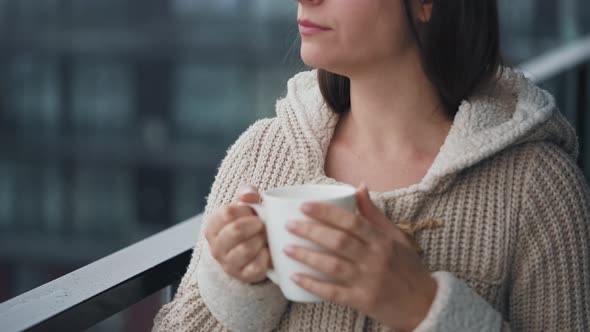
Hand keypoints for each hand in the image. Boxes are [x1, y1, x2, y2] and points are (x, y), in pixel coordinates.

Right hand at [204, 184, 271, 283]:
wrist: (249, 255)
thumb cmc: (248, 225)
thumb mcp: (246, 206)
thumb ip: (247, 193)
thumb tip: (248, 195)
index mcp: (212, 227)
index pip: (227, 213)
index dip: (245, 210)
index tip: (252, 212)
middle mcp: (216, 247)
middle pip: (236, 231)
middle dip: (255, 225)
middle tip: (262, 225)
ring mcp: (228, 264)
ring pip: (246, 249)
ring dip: (261, 240)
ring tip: (264, 237)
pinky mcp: (243, 276)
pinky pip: (257, 267)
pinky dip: (266, 257)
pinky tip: (267, 251)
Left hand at [283, 183, 436, 331]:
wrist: (424, 304)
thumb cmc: (406, 267)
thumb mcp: (395, 237)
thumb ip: (374, 213)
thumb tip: (359, 185)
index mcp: (382, 240)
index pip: (352, 222)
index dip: (326, 213)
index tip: (304, 207)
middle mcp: (375, 259)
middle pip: (339, 242)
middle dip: (311, 232)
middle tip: (289, 225)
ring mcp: (369, 281)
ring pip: (333, 266)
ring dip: (307, 256)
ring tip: (286, 248)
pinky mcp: (362, 301)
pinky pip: (333, 292)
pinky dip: (313, 285)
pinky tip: (295, 277)